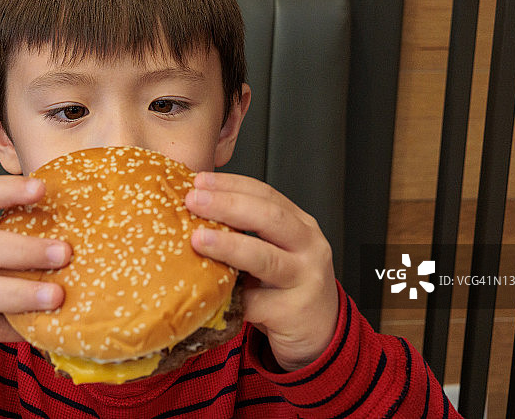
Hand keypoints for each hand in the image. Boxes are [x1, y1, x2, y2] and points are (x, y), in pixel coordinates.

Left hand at [185, 172, 338, 371]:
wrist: (320, 333)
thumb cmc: (286, 288)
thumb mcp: (276, 251)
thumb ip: (248, 233)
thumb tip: (195, 212)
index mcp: (301, 225)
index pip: (266, 194)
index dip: (232, 185)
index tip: (200, 180)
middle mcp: (309, 247)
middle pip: (269, 218)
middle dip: (228, 205)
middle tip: (194, 200)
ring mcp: (305, 280)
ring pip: (265, 258)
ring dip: (228, 246)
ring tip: (198, 239)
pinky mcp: (294, 312)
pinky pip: (254, 302)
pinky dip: (229, 297)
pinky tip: (207, 293)